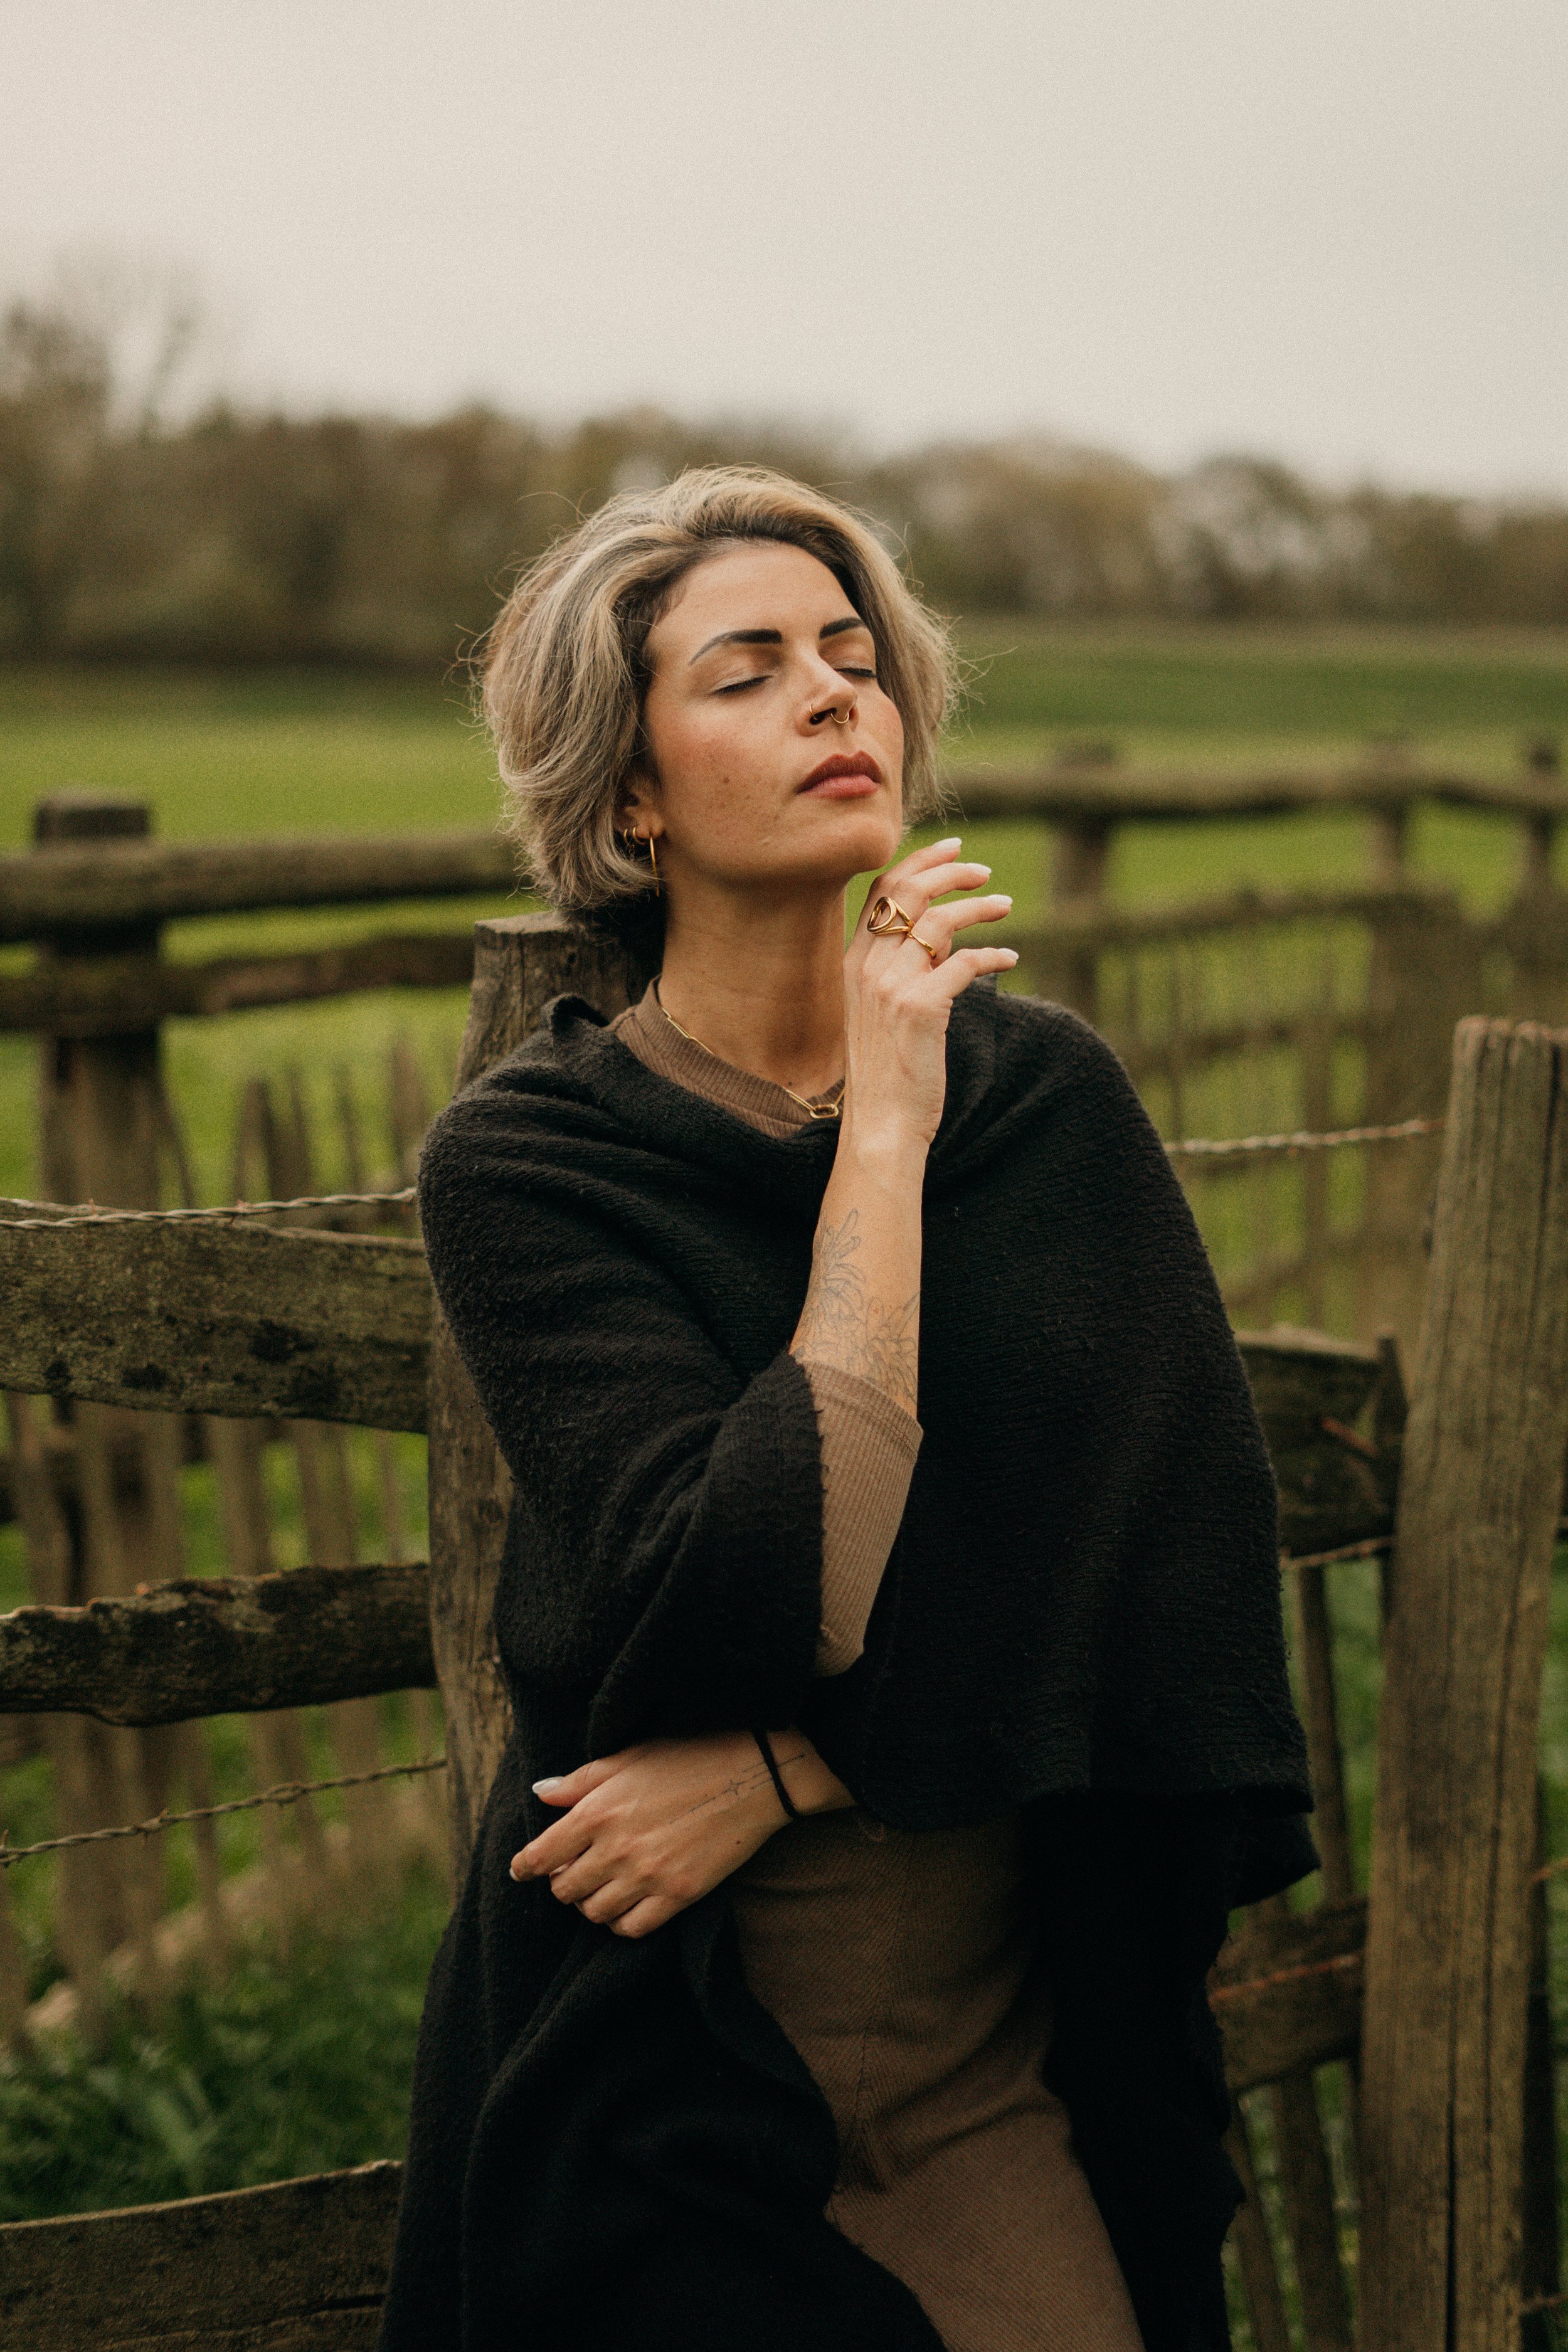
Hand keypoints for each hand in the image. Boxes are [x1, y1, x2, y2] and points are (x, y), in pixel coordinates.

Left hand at [509, 1728, 850, 1938]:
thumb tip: (540, 1793)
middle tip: (574, 1871)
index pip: (541, 1855)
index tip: (521, 1871)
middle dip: (563, 1882)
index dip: (525, 1867)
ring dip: (591, 1903)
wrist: (755, 1772)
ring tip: (602, 1886)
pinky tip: (628, 1903)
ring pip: (594, 1913)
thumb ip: (580, 1780)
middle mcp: (615, 1848)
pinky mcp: (678, 1895)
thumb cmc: (690, 1755)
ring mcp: (647, 1876)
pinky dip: (621, 1922)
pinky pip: (631, 1929)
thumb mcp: (629, 1757)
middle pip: (565, 1890)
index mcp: (597, 1810)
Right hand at [843, 837, 1015, 1150]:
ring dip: (979, 907)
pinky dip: (993, 954)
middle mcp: (867, 967)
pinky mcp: (921, 1008)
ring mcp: (891, 986)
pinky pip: (965, 963)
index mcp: (854, 963)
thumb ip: (907, 968)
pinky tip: (1010, 958)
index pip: (882, 890)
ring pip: (939, 920)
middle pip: (909, 892)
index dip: (920, 861)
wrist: (880, 1124)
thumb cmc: (888, 1071)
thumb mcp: (886, 1010)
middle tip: (985, 873)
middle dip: (951, 871)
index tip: (954, 848)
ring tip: (1006, 907)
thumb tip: (945, 934)